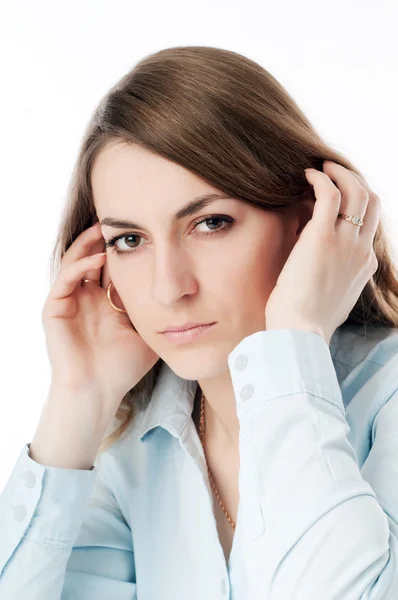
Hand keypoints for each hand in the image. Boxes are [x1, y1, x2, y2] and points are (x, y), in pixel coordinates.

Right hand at [41, 221, 159, 409]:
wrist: (98, 391)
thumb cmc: (122, 367)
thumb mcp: (149, 332)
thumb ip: (161, 314)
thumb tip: (190, 297)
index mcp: (105, 302)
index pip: (112, 267)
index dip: (125, 250)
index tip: (143, 232)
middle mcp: (86, 298)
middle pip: (92, 257)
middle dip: (105, 239)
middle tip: (122, 222)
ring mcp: (69, 303)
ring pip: (75, 262)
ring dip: (89, 244)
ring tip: (107, 230)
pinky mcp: (55, 310)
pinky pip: (65, 281)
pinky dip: (79, 266)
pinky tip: (98, 259)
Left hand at [264, 161, 380, 344]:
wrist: (300, 332)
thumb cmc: (306, 321)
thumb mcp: (331, 300)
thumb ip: (335, 280)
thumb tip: (322, 270)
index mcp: (364, 265)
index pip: (369, 225)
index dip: (355, 205)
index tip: (336, 197)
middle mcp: (361, 250)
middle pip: (372, 201)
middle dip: (356, 181)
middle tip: (334, 173)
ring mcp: (346, 242)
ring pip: (356, 191)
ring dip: (340, 173)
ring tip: (321, 167)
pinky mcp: (322, 236)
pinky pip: (329, 193)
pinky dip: (321, 178)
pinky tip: (307, 175)